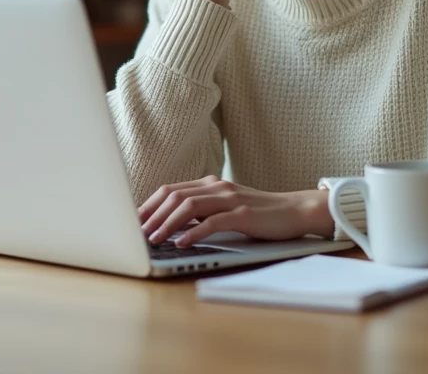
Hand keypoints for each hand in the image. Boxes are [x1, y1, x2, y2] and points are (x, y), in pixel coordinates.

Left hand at [139, 175, 332, 247]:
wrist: (294, 210)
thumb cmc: (258, 213)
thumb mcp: (226, 207)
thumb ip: (203, 211)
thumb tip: (171, 225)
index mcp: (210, 183)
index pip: (170, 190)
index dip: (148, 205)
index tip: (132, 221)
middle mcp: (217, 187)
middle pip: (174, 196)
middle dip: (151, 215)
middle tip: (136, 233)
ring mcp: (230, 198)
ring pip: (189, 206)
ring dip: (167, 224)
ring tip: (153, 240)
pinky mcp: (242, 214)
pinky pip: (212, 222)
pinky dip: (193, 232)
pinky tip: (181, 243)